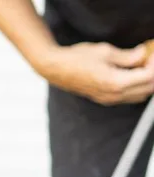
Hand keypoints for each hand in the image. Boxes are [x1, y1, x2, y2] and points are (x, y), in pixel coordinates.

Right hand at [37, 42, 153, 104]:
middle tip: (149, 58)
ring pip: (139, 96)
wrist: (57, 70)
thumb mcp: (106, 52)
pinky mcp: (104, 99)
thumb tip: (141, 54)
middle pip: (147, 89)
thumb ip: (127, 56)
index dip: (153, 63)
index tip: (151, 52)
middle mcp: (113, 95)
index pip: (148, 76)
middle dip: (152, 74)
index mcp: (115, 82)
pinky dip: (136, 87)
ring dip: (145, 82)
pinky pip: (127, 97)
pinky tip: (132, 74)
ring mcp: (108, 100)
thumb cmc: (77, 59)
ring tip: (141, 66)